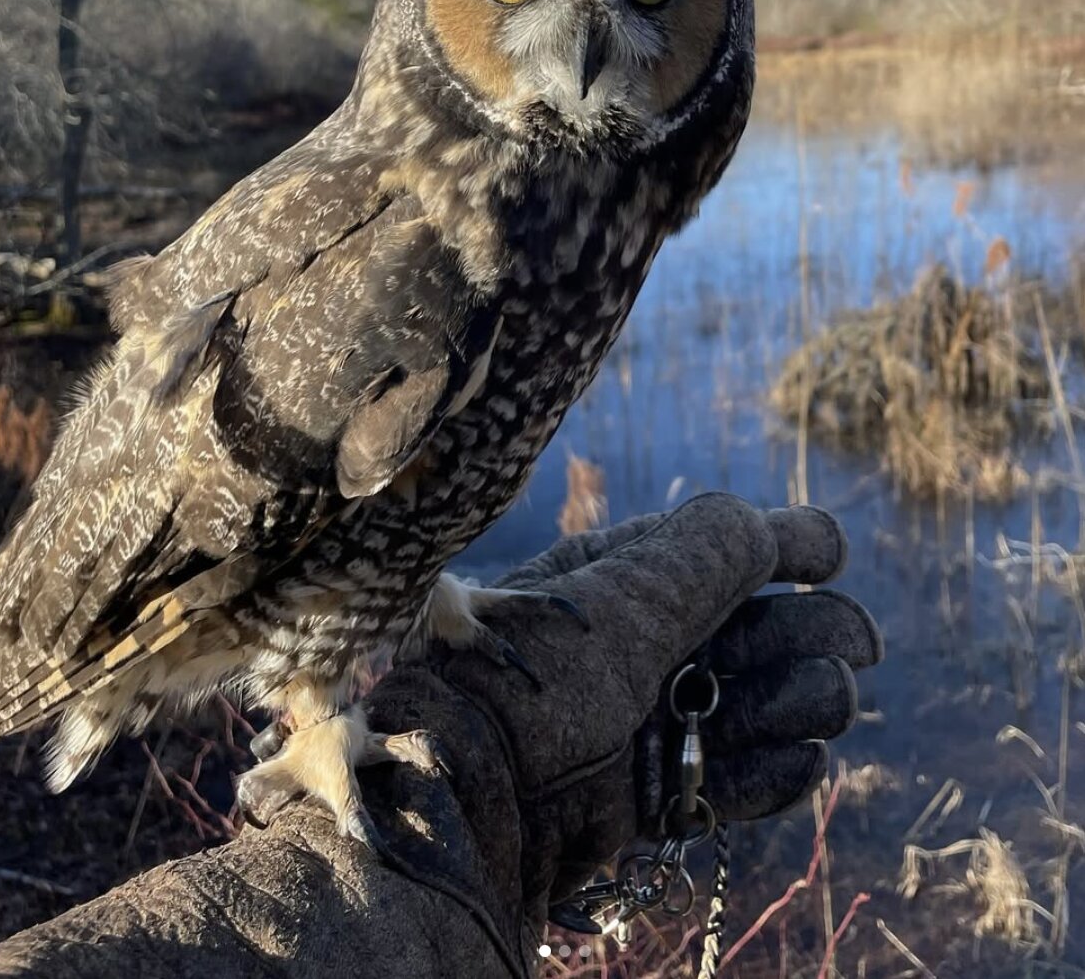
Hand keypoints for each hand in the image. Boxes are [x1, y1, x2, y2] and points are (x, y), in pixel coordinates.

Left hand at [365, 494, 881, 953]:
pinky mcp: (665, 793)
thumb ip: (712, 549)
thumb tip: (780, 526)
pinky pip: (751, 780)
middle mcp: (649, 644)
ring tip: (809, 706)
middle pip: (767, 630)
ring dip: (805, 699)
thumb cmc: (541, 676)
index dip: (789, 547)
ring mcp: (659, 721)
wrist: (471, 799)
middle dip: (817, 631)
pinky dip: (782, 771)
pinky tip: (796, 757)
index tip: (833, 559)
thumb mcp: (624, 590)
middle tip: (854, 645)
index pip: (729, 551)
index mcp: (629, 578)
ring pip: (771, 703)